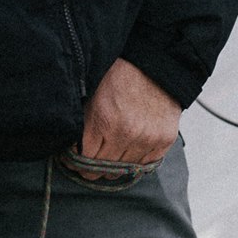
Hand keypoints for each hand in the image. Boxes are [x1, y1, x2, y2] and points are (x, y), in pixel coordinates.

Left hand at [75, 59, 181, 176]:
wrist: (156, 67)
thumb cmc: (122, 77)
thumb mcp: (94, 95)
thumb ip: (84, 122)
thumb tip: (73, 148)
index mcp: (104, 120)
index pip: (85, 159)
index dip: (77, 163)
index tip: (74, 163)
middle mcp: (126, 133)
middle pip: (104, 169)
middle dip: (94, 168)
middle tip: (90, 164)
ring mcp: (147, 139)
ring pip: (124, 170)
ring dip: (115, 167)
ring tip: (110, 158)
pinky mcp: (164, 142)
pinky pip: (145, 166)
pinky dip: (135, 162)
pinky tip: (129, 153)